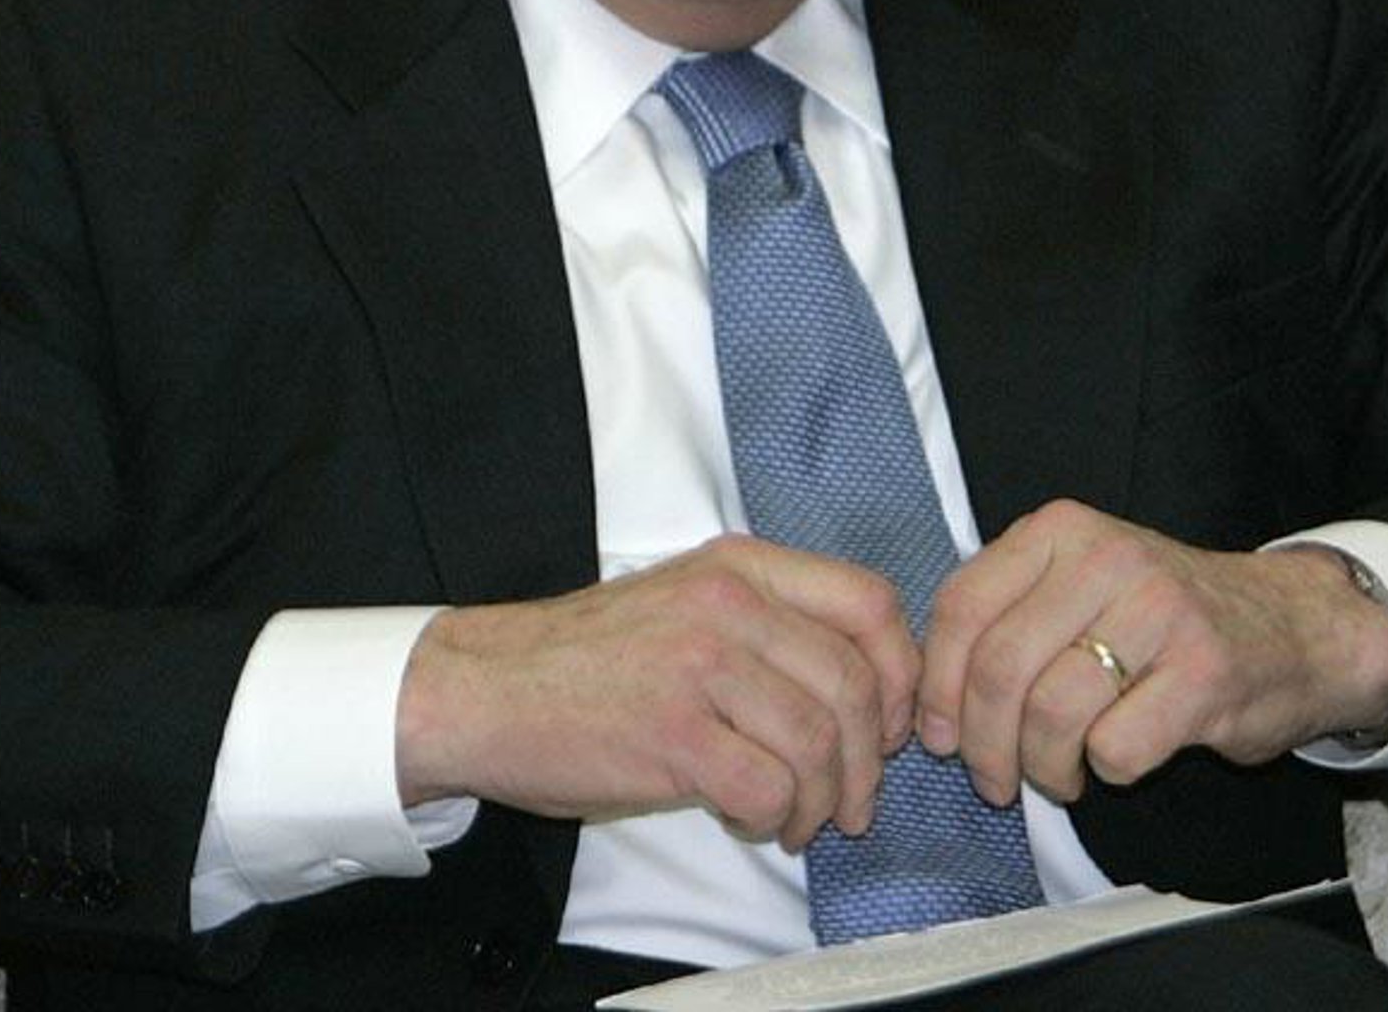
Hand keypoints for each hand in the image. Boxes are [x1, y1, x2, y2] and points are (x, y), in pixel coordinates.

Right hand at [396, 533, 917, 850]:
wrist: (488, 687)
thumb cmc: (592, 657)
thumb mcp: (688, 599)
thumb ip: (770, 619)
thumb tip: (866, 682)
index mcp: (740, 565)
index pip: (869, 602)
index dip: (899, 671)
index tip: (891, 723)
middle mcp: (727, 602)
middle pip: (854, 681)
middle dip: (872, 758)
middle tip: (856, 799)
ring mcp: (698, 664)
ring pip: (820, 740)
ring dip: (827, 799)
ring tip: (804, 821)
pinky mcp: (671, 732)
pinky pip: (769, 786)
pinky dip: (778, 818)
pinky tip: (758, 821)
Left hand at [917, 501, 1387, 803]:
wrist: (1290, 627)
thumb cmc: (1160, 617)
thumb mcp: (1078, 582)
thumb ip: (1007, 615)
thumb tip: (929, 698)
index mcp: (1061, 529)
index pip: (962, 606)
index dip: (938, 685)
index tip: (939, 735)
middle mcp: (1107, 557)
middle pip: (999, 668)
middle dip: (983, 744)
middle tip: (995, 780)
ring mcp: (1159, 611)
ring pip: (1051, 714)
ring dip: (1042, 768)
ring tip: (1056, 776)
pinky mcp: (1204, 673)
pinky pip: (1116, 748)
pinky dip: (1105, 772)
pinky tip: (1118, 759)